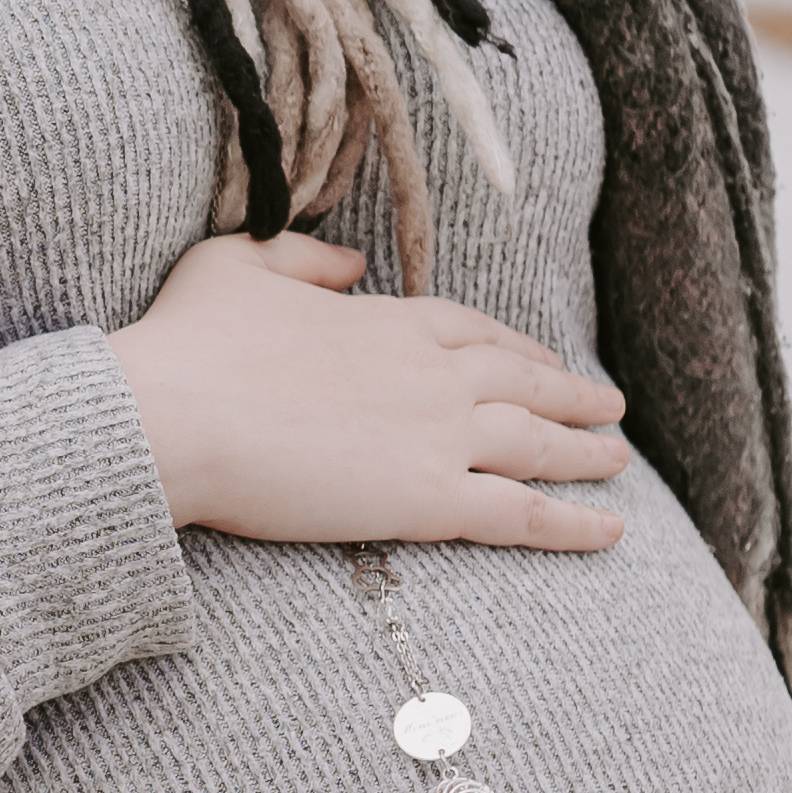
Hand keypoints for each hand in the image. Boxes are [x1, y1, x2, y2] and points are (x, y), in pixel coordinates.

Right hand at [103, 234, 632, 552]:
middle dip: (570, 393)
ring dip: (585, 452)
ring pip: (537, 445)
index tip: (540, 357)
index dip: (514, 345)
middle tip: (608, 406)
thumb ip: (302, 259)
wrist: (172, 415)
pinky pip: (523, 515)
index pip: (474, 331)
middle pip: (524, 383)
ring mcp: (439, 435)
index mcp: (387, 320)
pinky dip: (574, 525)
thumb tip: (351, 262)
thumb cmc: (186, 343)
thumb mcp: (234, 265)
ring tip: (618, 459)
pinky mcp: (430, 500)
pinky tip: (613, 533)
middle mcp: (431, 373)